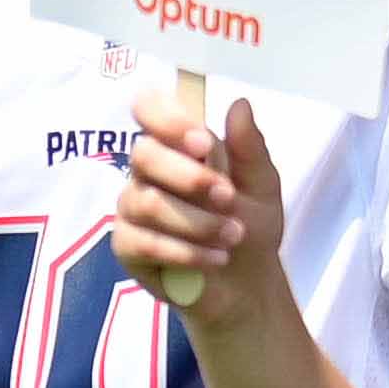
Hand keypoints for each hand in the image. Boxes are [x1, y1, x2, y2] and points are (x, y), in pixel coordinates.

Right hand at [113, 71, 289, 323]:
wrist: (247, 283)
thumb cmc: (250, 225)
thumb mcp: (262, 185)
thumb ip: (250, 147)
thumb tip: (240, 104)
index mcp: (176, 145)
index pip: (148, 109)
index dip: (167, 119)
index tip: (203, 143)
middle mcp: (147, 171)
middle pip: (144, 154)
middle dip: (191, 177)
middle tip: (228, 198)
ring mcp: (132, 208)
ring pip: (148, 203)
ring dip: (198, 222)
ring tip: (233, 236)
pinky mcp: (126, 246)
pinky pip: (144, 243)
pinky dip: (186, 252)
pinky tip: (214, 259)